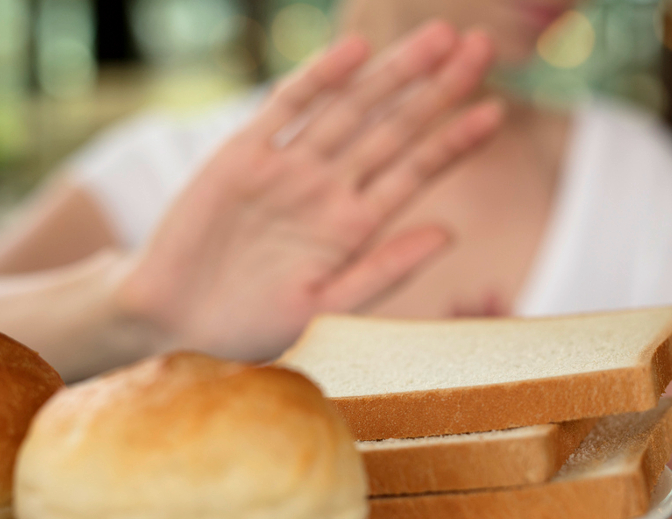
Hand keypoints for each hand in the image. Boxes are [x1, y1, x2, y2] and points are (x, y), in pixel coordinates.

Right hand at [118, 21, 501, 360]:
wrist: (175, 321)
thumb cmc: (251, 327)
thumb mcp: (326, 309)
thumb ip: (385, 270)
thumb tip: (449, 234)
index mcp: (354, 227)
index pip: (415, 172)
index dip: (454, 141)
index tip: (496, 113)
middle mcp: (328, 189)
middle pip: (393, 129)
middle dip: (437, 90)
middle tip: (480, 47)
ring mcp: (288, 167)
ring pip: (350, 109)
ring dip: (393, 74)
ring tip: (439, 38)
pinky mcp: (243, 155)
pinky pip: (287, 109)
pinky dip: (318, 80)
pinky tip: (355, 53)